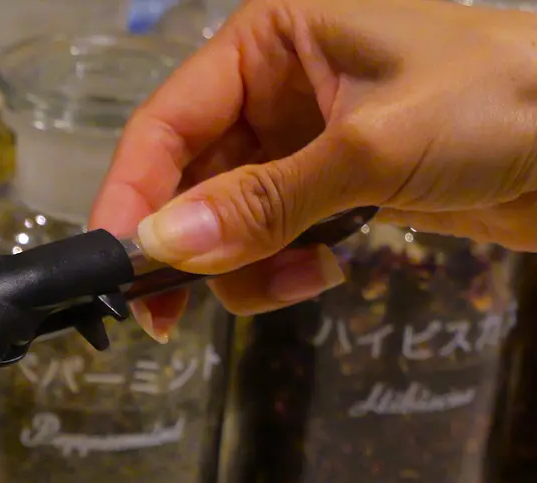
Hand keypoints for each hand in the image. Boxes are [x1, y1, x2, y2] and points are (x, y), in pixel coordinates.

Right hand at [90, 0, 536, 334]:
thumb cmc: (501, 101)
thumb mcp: (372, 149)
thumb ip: (262, 203)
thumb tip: (161, 249)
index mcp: (271, 39)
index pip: (165, 123)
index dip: (132, 197)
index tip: (113, 267)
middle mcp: (274, 84)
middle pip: (185, 180)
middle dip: (189, 246)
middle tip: (173, 315)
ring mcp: (301, 139)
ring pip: (221, 221)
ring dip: (240, 268)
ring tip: (296, 281)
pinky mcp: (328, 186)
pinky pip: (266, 239)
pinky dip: (276, 269)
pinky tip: (321, 272)